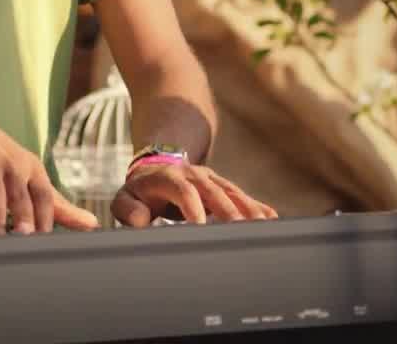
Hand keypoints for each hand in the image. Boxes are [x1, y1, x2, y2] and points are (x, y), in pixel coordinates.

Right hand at [0, 114, 99, 235]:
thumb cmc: (7, 163)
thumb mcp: (33, 179)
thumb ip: (58, 206)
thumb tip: (91, 225)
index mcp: (33, 169)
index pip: (45, 195)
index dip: (46, 217)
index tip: (47, 242)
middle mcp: (14, 165)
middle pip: (21, 194)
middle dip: (23, 216)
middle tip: (25, 239)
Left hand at [112, 163, 278, 226]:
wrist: (158, 166)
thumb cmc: (141, 191)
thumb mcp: (125, 197)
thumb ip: (128, 208)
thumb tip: (140, 219)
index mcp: (169, 178)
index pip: (183, 191)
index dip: (192, 208)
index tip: (200, 228)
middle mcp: (194, 176)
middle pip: (214, 192)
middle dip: (228, 211)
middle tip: (238, 230)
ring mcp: (212, 180)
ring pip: (233, 193)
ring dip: (247, 210)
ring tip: (260, 227)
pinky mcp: (224, 187)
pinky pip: (243, 196)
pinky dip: (256, 207)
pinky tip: (271, 219)